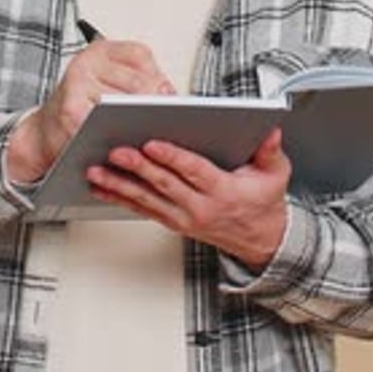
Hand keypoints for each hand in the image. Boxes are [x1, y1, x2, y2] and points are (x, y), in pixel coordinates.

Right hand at [6, 39, 173, 182]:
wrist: (44, 131)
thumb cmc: (83, 105)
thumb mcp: (110, 82)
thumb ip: (141, 81)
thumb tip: (170, 93)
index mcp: (100, 50)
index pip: (140, 56)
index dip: (159, 78)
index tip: (168, 96)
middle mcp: (86, 61)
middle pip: (137, 81)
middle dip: (154, 103)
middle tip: (165, 120)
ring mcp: (76, 83)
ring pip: (125, 103)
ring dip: (141, 120)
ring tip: (149, 131)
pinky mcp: (71, 110)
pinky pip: (105, 123)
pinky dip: (120, 134)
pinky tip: (128, 141)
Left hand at [86, 128, 290, 267]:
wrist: (261, 241)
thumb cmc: (264, 202)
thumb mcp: (276, 175)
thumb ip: (270, 152)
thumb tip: (270, 131)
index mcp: (222, 191)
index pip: (193, 171)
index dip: (172, 157)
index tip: (152, 144)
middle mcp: (199, 207)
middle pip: (164, 184)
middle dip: (138, 167)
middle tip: (116, 151)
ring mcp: (183, 218)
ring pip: (146, 199)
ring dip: (119, 185)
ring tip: (96, 171)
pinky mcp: (173, 222)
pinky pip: (143, 209)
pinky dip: (121, 197)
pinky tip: (102, 186)